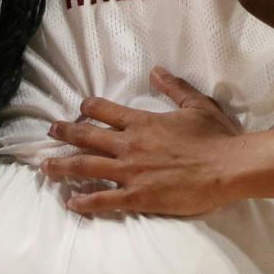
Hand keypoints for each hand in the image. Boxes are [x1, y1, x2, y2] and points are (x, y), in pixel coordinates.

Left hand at [41, 68, 244, 216]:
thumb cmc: (216, 136)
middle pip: (87, 138)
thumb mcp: (197, 105)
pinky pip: (103, 199)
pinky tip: (71, 202)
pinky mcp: (138, 196)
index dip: (88, 109)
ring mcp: (131, 172)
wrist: (228, 167)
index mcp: (143, 122)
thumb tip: (156, 71)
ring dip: (62, 166)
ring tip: (46, 167)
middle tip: (50, 132)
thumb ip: (174, 88)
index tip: (78, 109)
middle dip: (65, 133)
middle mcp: (130, 145)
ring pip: (85, 167)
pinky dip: (85, 201)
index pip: (105, 112)